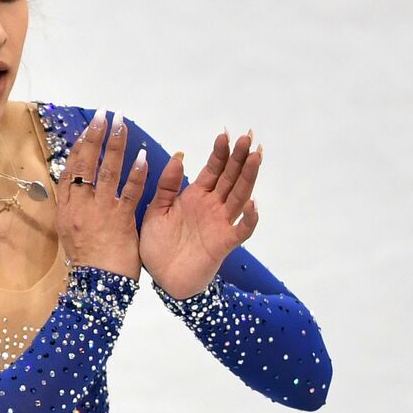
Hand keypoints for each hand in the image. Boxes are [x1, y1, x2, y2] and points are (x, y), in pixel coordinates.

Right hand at [56, 110, 148, 280]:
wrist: (97, 286)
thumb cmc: (87, 260)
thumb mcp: (70, 231)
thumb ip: (74, 207)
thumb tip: (76, 184)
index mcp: (66, 208)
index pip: (71, 169)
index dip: (80, 147)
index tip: (89, 129)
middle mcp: (80, 206)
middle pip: (86, 164)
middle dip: (96, 136)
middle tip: (105, 115)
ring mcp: (100, 211)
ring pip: (106, 171)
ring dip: (115, 145)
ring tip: (121, 124)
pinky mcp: (121, 220)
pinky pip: (129, 191)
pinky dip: (135, 173)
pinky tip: (141, 156)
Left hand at [140, 128, 261, 298]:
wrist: (161, 279)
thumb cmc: (158, 246)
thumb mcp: (156, 210)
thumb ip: (166, 185)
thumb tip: (179, 155)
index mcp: (195, 196)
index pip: (213, 169)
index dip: (220, 152)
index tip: (224, 133)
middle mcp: (212, 207)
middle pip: (230, 177)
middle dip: (239, 157)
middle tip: (248, 136)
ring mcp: (220, 223)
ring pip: (240, 196)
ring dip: (248, 177)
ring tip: (256, 156)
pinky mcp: (224, 243)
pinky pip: (242, 229)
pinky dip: (249, 217)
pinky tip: (253, 203)